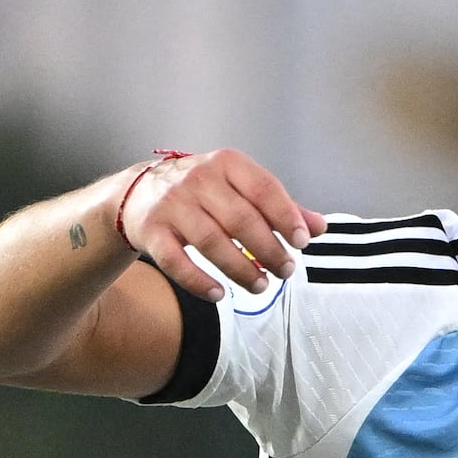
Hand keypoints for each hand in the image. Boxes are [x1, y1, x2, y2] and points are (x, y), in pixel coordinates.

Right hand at [111, 150, 322, 301]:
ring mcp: (172, 205)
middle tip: (285, 271)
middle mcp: (198, 180)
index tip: (302, 242)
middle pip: (240, 219)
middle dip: (268, 249)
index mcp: (226, 164)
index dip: (286, 216)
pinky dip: (199, 281)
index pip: (263, 188)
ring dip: (240, 269)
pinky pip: (176, 262)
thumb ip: (278, 207)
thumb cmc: (201, 192)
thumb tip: (319, 227)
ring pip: (211, 242)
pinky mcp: (152, 231)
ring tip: (260, 285)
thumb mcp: (239, 188)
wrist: (138, 193)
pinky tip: (219, 294)